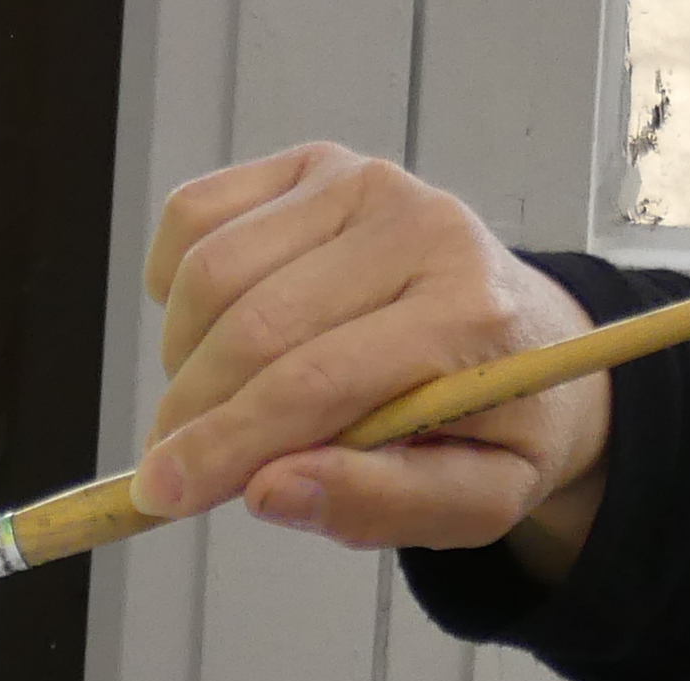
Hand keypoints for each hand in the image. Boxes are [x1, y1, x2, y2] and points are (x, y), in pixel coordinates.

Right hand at [135, 141, 610, 572]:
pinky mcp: (315, 166)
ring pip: (210, 274)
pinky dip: (176, 288)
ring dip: (183, 359)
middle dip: (192, 416)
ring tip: (217, 407)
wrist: (528, 340)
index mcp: (470, 314)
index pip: (314, 381)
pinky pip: (194, 217)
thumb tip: (268, 489)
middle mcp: (417, 226)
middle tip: (175, 474)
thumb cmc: (499, 424)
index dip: (224, 445)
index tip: (161, 495)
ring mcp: (360, 182)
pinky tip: (213, 335)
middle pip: (252, 328)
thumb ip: (381, 504)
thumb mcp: (478, 502)